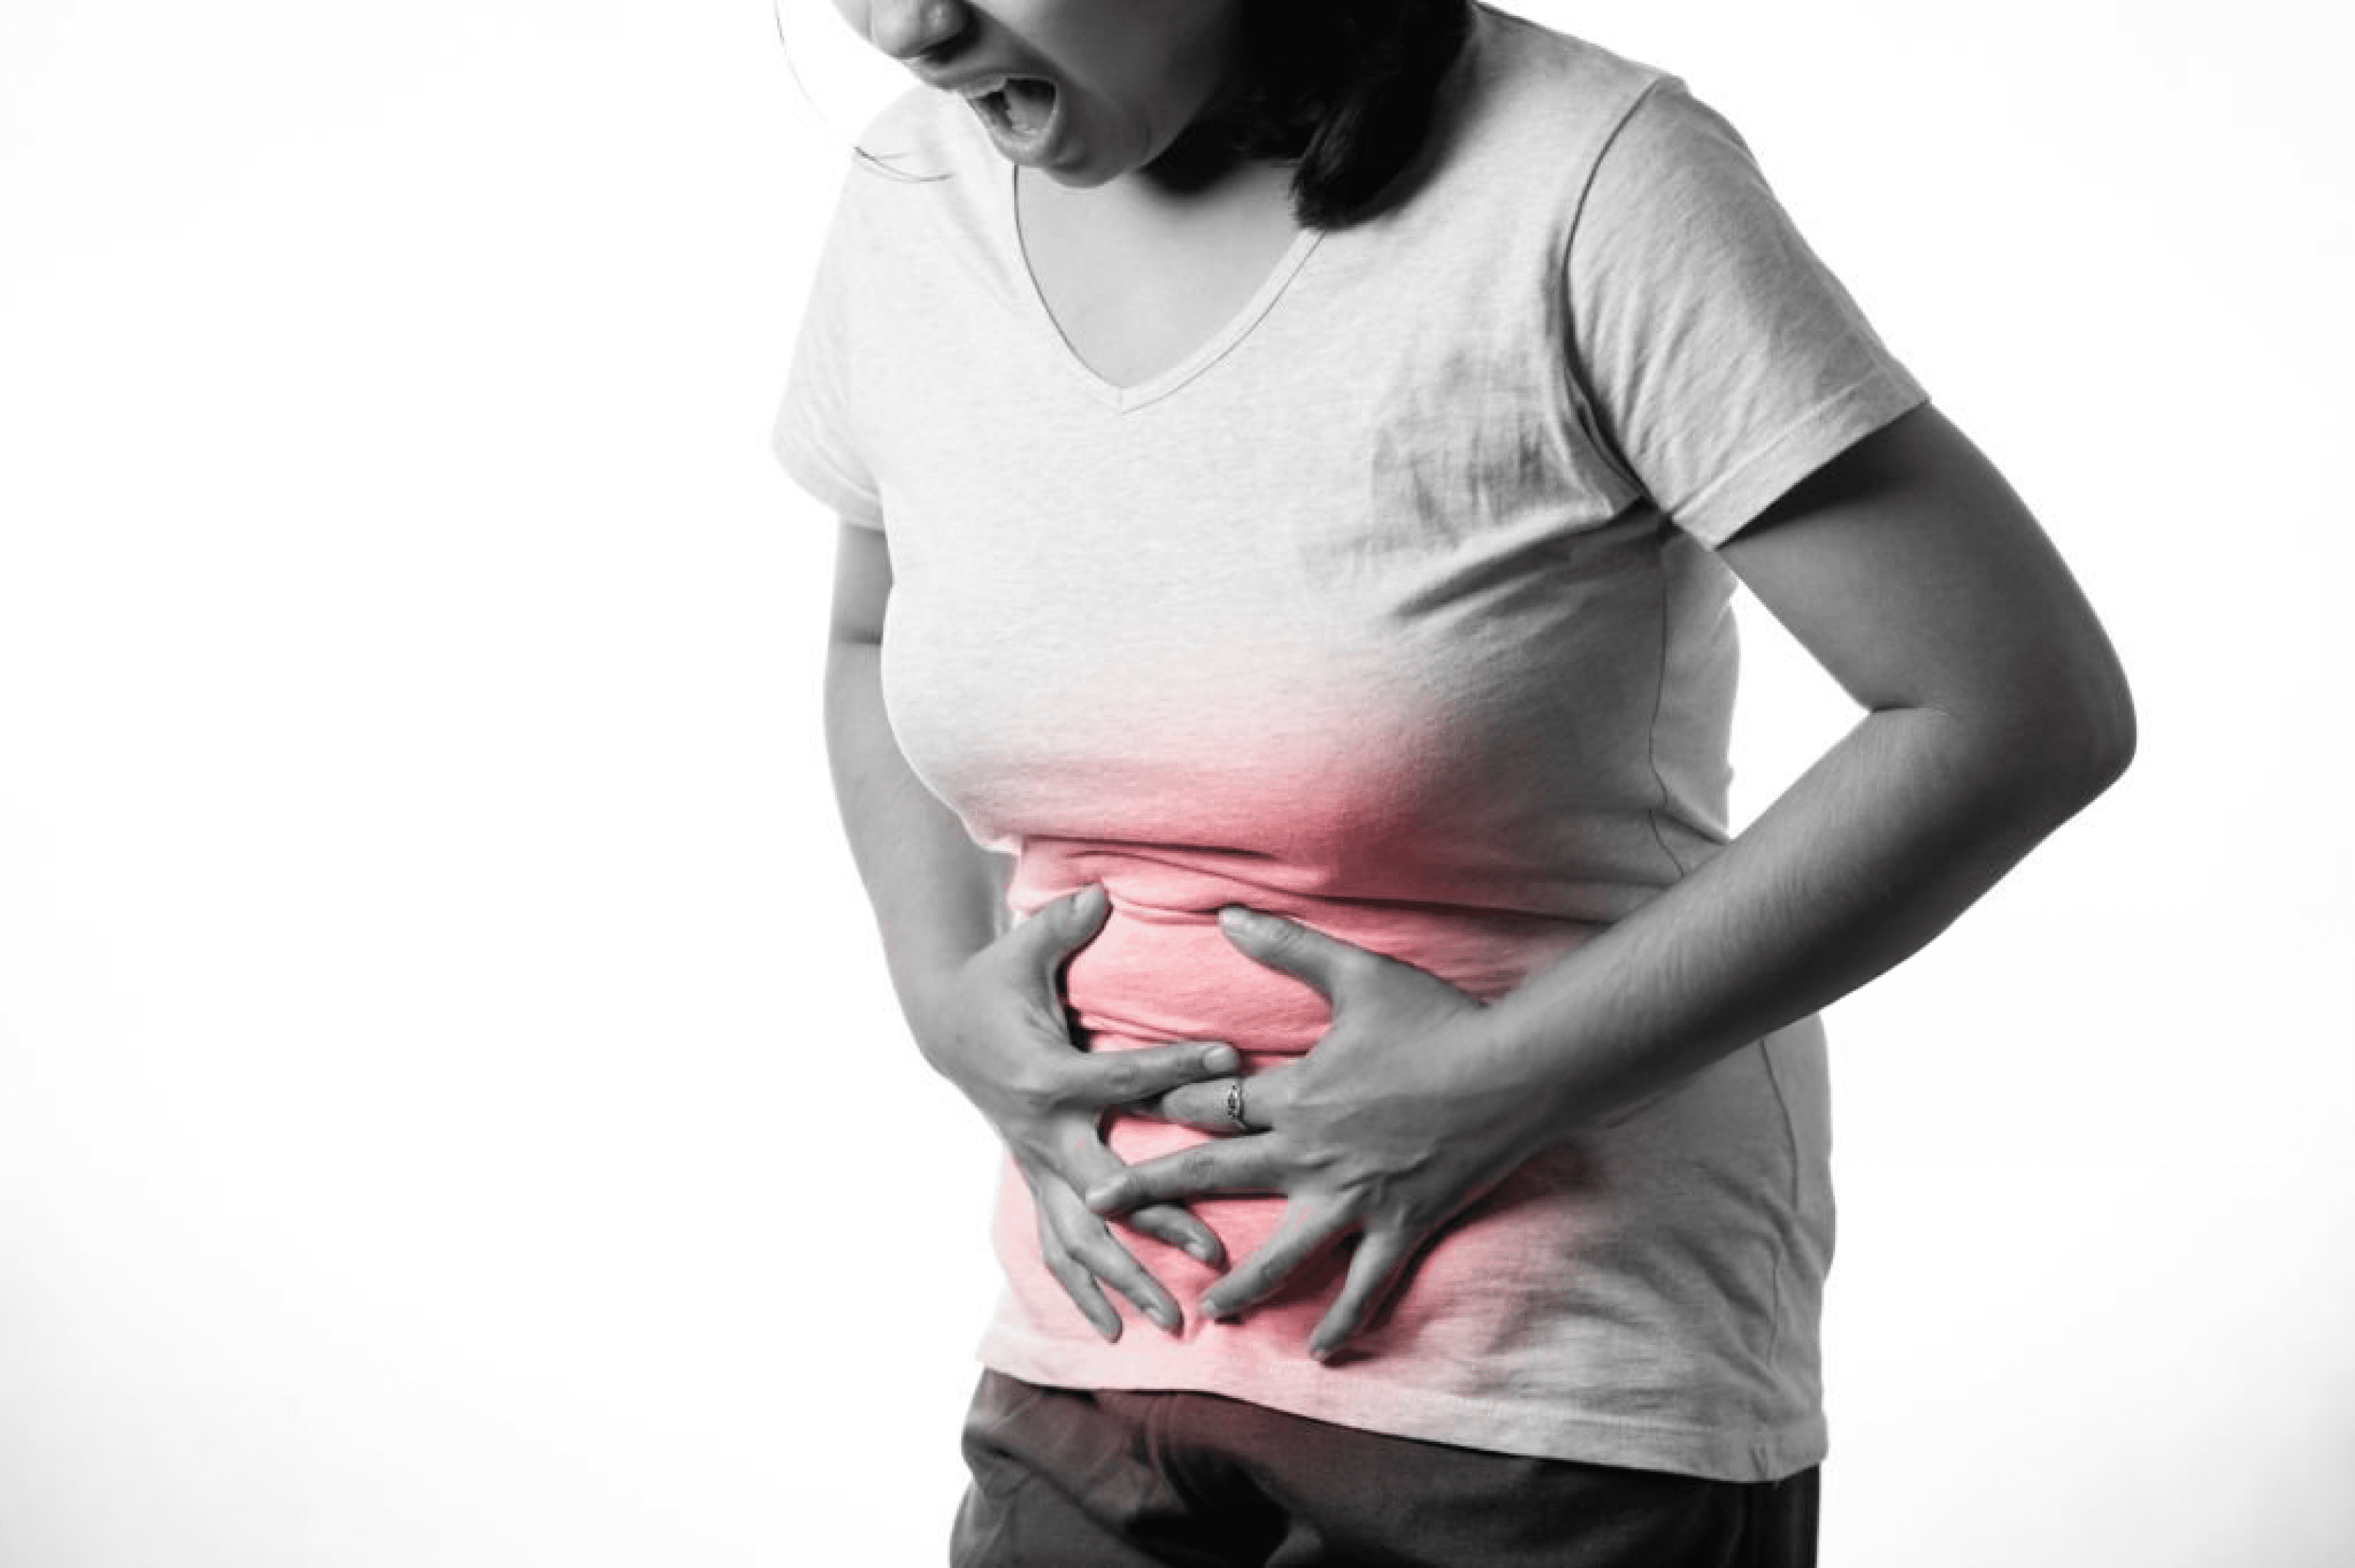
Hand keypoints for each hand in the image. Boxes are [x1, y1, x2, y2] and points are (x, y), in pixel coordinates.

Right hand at [914, 884, 1239, 1340]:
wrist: (949, 1023)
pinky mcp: (1037, 1180)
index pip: (1121, 1077)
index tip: (1233, 1061)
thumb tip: (1101, 896)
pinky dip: (1085, 1292)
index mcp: (1046, 1074)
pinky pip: (1058, 1247)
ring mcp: (1037, 1165)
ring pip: (1080, 1237)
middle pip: (1103, 1189)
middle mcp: (1042, 1132)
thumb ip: (1064, 926)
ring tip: (1174, 1323)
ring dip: (1127, 1282)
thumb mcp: (1024, 947)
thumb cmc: (999, 980)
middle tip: (1214, 1255)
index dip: (1175, 1068)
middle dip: (1158, 1224)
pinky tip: (1117, 1334)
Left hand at [1084, 907, 1558, 1360]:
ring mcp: (1356, 1197)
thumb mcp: (1356, 975)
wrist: (1517, 1069)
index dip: (1167, 1107)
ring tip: (1206, 1311)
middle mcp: (1314, 1154)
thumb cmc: (1439, 1019)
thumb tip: (1226, 915)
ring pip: (1284, 1252)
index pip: (1211, 1105)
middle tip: (1095, 1205)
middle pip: (1217, 1174)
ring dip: (1241, 1284)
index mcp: (1298, 1095)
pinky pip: (1366, 1284)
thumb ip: (1287, 948)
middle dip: (1152, 1190)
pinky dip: (1343, 1321)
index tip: (1123, 1113)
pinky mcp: (1402, 1223)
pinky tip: (1319, 1352)